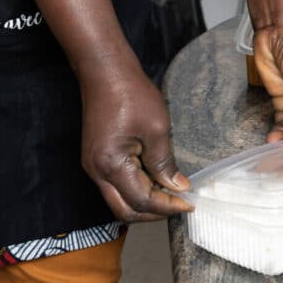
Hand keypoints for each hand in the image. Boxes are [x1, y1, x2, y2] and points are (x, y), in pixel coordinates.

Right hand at [79, 59, 193, 222]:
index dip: (168, 206)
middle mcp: (97, 171)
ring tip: (168, 193)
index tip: (189, 203)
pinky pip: (114, 185)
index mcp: (111, 165)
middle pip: (125, 211)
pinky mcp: (95, 157)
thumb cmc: (129, 92)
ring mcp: (93, 165)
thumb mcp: (157, 127)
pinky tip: (152, 179)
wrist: (104, 69)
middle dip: (153, 213)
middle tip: (178, 204)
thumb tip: (177, 187)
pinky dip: (134, 189)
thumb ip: (165, 162)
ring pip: (118, 200)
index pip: (142, 201)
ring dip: (143, 203)